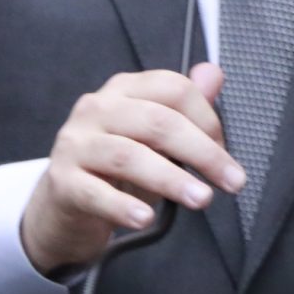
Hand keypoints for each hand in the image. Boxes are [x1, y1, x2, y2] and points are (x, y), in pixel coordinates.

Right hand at [19, 63, 244, 274]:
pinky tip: (145, 218)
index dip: (208, 119)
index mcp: (124, 90)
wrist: (64, 206)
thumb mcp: (155, 137)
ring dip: (171, 180)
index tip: (226, 152)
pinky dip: (124, 206)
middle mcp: (97, 109)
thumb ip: (185, 107)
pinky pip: (95, 193)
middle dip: (202, 152)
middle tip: (231, 182)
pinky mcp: (62, 181)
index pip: (173, 89)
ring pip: (129, 156)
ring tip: (200, 199)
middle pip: (157, 121)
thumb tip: (213, 75)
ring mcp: (76, 144)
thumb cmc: (115, 169)